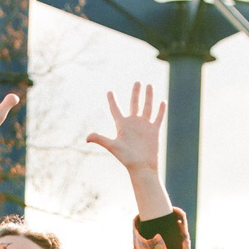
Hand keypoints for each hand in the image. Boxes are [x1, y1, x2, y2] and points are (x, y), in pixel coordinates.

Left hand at [88, 84, 172, 218]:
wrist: (141, 166)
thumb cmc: (126, 158)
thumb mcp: (113, 146)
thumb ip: (100, 139)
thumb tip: (86, 138)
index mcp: (122, 125)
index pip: (116, 109)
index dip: (112, 101)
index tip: (109, 92)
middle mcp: (133, 123)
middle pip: (134, 104)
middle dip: (136, 93)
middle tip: (137, 82)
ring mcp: (144, 126)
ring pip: (147, 107)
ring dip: (148, 96)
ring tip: (149, 85)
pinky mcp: (153, 130)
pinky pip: (157, 117)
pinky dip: (160, 110)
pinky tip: (162, 101)